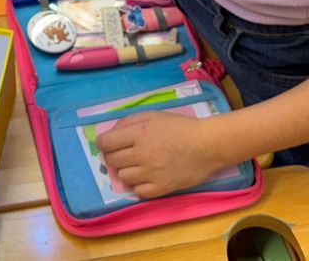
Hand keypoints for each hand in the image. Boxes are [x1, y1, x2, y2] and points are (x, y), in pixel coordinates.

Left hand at [97, 110, 227, 197]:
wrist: (206, 145)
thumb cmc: (179, 126)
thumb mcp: (152, 115)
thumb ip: (129, 121)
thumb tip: (111, 132)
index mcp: (138, 133)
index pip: (106, 143)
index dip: (103, 143)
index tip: (106, 144)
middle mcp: (142, 154)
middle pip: (112, 160)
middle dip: (113, 156)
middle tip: (123, 153)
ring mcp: (151, 173)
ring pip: (123, 177)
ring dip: (126, 170)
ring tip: (137, 165)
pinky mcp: (161, 188)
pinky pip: (138, 192)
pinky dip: (138, 185)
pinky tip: (146, 177)